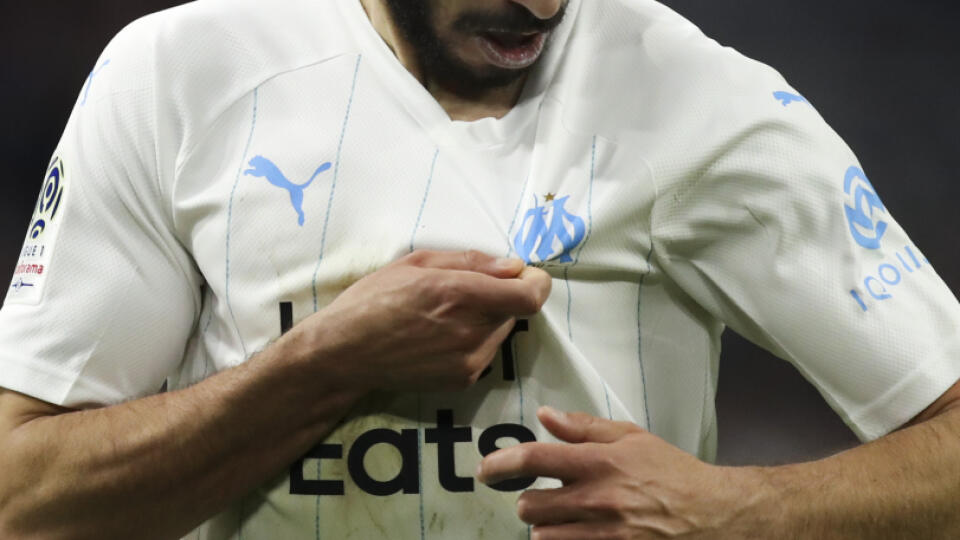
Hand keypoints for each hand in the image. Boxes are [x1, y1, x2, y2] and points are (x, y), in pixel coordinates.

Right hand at [308, 250, 551, 392]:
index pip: (529, 296)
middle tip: (467, 291)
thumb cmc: (373, 300)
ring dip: (489, 318)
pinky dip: (475, 339)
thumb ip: (470, 262)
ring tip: (447, 314)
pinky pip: (487, 351)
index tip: (523, 274)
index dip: (535, 282)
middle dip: (503, 296)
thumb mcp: (415, 263)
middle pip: (517, 310)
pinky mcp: (463, 379)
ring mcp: (468, 360)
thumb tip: (513, 266)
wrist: (344, 354)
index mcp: (458, 293)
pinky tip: (441, 336)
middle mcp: (470, 330)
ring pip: (502, 331)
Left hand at [477, 407, 760, 538]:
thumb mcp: (632, 438)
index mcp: (601, 462)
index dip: (502, 463)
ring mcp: (605, 535)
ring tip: (566, 519)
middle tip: (545, 498)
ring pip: (544, 537)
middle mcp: (598, 499)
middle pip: (530, 506)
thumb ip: (585, 427)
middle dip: (530, 502)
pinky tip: (577, 533)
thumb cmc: (673, 472)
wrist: (715, 516)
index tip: (485, 470)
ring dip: (547, 528)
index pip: (536, 458)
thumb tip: (545, 416)